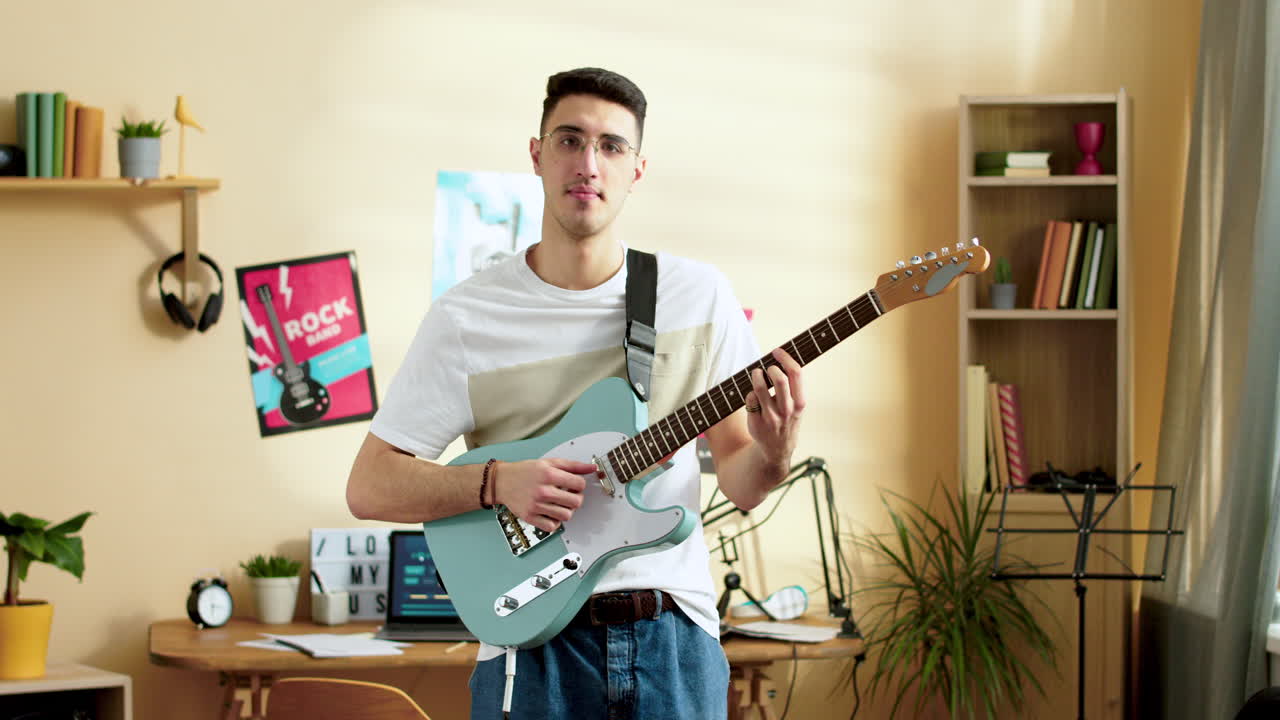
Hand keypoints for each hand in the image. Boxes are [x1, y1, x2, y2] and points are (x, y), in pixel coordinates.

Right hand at [492, 458, 594, 532]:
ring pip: (566, 516)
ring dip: (567, 510)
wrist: (502, 481)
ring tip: (560, 504)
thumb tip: (591, 468)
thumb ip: (572, 466)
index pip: (579, 485)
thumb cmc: (525, 472)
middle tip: (570, 496)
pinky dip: (555, 522)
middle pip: (576, 502)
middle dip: (576, 499)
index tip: (575, 486)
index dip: (580, 485)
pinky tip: (551, 513)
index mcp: (549, 475)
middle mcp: (543, 491)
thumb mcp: (549, 463)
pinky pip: (552, 527)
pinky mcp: (530, 517)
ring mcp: (536, 506)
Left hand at [743, 348, 804, 464]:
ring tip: (757, 375)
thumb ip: (792, 388)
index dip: (785, 358)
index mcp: (799, 404)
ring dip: (756, 375)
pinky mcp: (756, 422)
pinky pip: (749, 398)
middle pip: (779, 378)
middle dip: (770, 368)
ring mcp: (771, 418)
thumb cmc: (787, 420)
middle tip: (767, 368)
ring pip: (759, 387)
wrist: (777, 450)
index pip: (796, 373)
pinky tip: (754, 396)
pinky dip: (750, 393)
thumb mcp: (797, 407)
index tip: (777, 351)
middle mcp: (786, 411)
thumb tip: (780, 360)